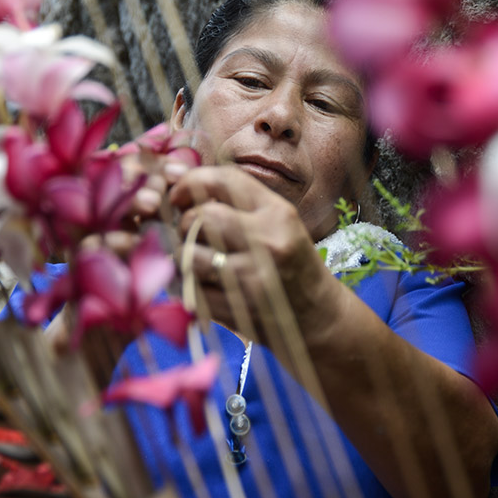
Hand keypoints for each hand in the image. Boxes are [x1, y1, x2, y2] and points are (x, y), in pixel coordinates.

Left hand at [169, 166, 339, 347]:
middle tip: (187, 234)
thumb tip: (181, 184)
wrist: (319, 317)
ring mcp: (253, 277)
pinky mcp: (239, 308)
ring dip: (182, 258)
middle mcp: (268, 241)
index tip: (178, 194)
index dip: (191, 181)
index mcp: (278, 213)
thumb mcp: (278, 225)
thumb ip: (239, 205)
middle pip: (203, 217)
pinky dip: (188, 287)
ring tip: (193, 261)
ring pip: (190, 255)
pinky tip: (201, 285)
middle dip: (184, 223)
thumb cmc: (292, 266)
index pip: (225, 180)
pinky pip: (192, 290)